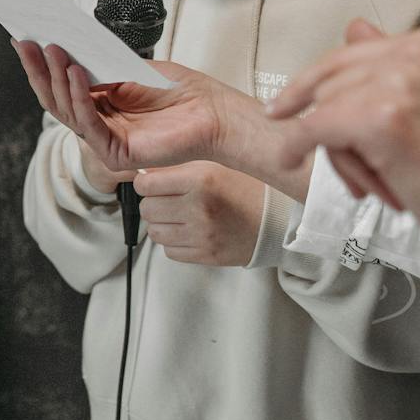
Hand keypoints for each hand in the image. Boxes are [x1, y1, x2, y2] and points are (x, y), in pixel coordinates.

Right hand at [12, 40, 296, 184]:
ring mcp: (106, 141)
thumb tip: (66, 50)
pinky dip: (79, 97)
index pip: (62, 86)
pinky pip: (90, 124)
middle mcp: (100, 125)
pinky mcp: (117, 154)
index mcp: (102, 106)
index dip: (42, 65)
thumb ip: (99, 66)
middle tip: (26, 43)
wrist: (217, 115)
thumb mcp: (132, 69)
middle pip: (57, 99)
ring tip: (52, 50)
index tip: (25, 39)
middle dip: (39, 69)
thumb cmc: (183, 93)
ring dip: (57, 78)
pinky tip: (76, 73)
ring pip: (67, 111)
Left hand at [133, 161, 264, 265]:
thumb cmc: (245, 187)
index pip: (146, 184)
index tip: (152, 182)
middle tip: (168, 198)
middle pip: (147, 209)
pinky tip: (189, 230)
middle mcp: (200, 209)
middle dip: (153, 202)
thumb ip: (176, 164)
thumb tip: (140, 169)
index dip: (145, 182)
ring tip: (179, 214)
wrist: (279, 220)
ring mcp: (203, 236)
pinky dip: (174, 242)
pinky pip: (169, 251)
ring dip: (161, 223)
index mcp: (202, 180)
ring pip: (155, 232)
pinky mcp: (206, 256)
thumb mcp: (213, 164)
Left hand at [267, 20, 419, 277]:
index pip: (346, 56)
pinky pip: (316, 128)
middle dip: (329, 127)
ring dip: (336, 153)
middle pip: (330, 83)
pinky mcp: (384, 120)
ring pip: (323, 109)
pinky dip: (300, 147)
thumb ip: (393, 68)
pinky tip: (294, 161)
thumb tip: (354, 28)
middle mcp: (415, 52)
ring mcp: (401, 83)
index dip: (311, 87)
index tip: (282, 104)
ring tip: (378, 185)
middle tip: (347, 169)